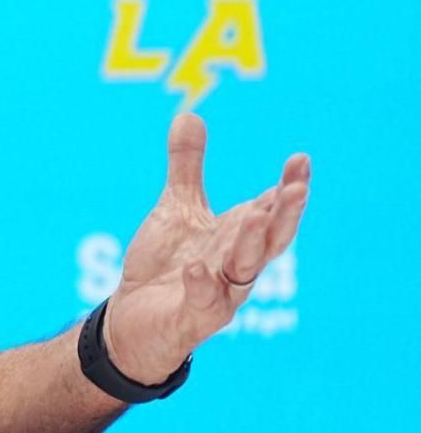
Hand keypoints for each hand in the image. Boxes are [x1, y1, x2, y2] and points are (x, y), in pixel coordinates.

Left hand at [103, 111, 310, 383]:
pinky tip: (196, 267)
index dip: (288, 189)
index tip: (300, 160)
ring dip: (251, 244)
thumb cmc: (165, 264)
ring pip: (244, 270)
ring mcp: (218, 293)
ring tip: (256, 215)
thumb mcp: (176, 209)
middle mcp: (234, 265)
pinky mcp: (192, 318)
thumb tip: (190, 114)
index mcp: (236, 237)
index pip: (270, 211)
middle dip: (284, 215)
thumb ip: (187, 168)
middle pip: (269, 240)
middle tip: (297, 187)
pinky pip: (202, 303)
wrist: (132, 319)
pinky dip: (202, 286)